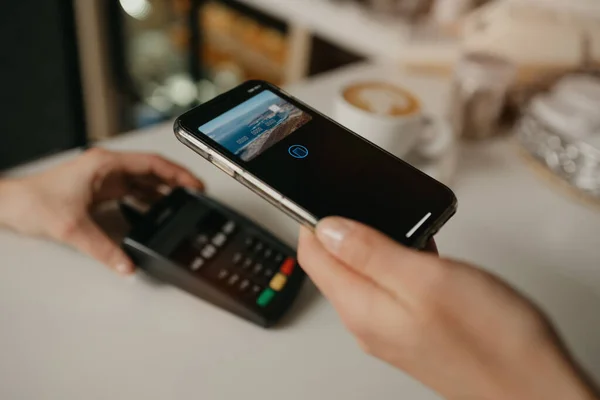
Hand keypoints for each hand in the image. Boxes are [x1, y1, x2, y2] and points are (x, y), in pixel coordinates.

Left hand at [0, 148, 202, 274]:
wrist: (11, 205)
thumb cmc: (33, 202)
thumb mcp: (72, 228)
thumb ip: (104, 250)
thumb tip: (126, 265)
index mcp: (105, 164)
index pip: (152, 164)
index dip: (178, 173)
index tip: (194, 184)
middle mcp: (107, 168)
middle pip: (152, 171)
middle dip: (176, 182)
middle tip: (195, 196)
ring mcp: (105, 178)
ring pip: (144, 181)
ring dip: (163, 191)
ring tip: (181, 204)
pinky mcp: (102, 189)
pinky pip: (133, 191)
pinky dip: (148, 199)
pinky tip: (156, 211)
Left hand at [298, 217, 597, 399]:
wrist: (534, 387)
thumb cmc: (490, 340)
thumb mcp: (424, 279)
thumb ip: (369, 252)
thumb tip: (327, 227)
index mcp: (361, 307)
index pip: (313, 257)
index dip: (312, 220)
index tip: (324, 194)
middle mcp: (369, 321)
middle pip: (335, 265)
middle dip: (344, 230)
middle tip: (368, 205)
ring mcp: (391, 327)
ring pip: (365, 273)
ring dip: (375, 245)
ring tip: (402, 227)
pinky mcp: (414, 328)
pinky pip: (391, 287)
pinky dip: (399, 262)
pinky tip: (423, 253)